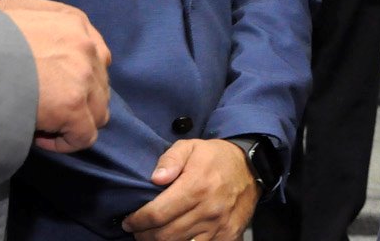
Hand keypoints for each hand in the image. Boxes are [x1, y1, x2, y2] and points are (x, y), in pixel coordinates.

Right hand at [0, 0, 111, 152]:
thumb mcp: (16, 11)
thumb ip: (40, 20)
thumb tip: (41, 42)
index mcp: (74, 21)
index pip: (94, 56)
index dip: (75, 77)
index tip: (50, 89)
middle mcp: (87, 45)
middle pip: (100, 85)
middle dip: (77, 100)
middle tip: (46, 108)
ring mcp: (84, 75)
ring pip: (98, 112)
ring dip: (74, 121)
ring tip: (44, 123)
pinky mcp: (74, 105)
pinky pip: (84, 136)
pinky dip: (64, 142)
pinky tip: (39, 136)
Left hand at [120, 138, 257, 240]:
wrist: (250, 168)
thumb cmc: (215, 157)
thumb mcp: (191, 146)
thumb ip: (170, 159)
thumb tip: (155, 178)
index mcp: (196, 186)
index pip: (158, 214)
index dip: (138, 222)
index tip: (129, 222)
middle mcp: (208, 210)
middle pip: (166, 235)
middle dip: (145, 236)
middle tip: (137, 231)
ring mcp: (218, 227)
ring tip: (152, 236)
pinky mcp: (227, 237)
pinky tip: (175, 239)